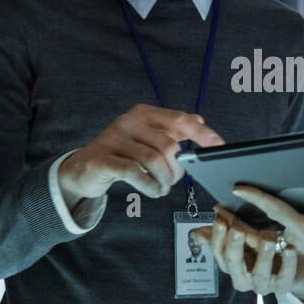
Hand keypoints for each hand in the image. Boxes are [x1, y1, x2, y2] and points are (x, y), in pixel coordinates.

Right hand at [58, 104, 223, 199]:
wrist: (84, 168)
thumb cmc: (122, 153)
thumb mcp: (147, 138)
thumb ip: (172, 130)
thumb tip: (200, 122)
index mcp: (144, 113)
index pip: (179, 120)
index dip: (201, 134)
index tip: (219, 145)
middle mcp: (128, 121)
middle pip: (168, 146)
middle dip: (177, 169)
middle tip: (172, 180)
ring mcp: (113, 138)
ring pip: (154, 160)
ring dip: (164, 180)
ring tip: (162, 188)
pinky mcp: (103, 159)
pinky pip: (135, 173)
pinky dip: (150, 185)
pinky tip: (153, 190)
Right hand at [191, 205, 303, 303]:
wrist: (296, 270)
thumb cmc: (266, 253)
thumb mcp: (246, 240)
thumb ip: (226, 233)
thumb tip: (198, 233)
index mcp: (232, 266)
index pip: (219, 253)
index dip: (218, 238)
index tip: (220, 221)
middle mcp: (244, 278)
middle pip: (234, 265)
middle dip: (234, 247)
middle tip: (237, 230)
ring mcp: (263, 285)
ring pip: (259, 274)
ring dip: (262, 257)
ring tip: (267, 240)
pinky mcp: (283, 287)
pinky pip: (285, 277)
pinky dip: (288, 264)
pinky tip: (290, 249)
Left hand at [230, 181, 303, 277]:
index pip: (281, 213)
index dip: (259, 199)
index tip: (239, 189)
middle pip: (266, 226)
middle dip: (241, 216)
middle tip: (216, 204)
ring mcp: (303, 243)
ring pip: (269, 233)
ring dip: (246, 224)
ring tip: (222, 210)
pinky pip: (277, 235)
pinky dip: (259, 229)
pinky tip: (245, 220)